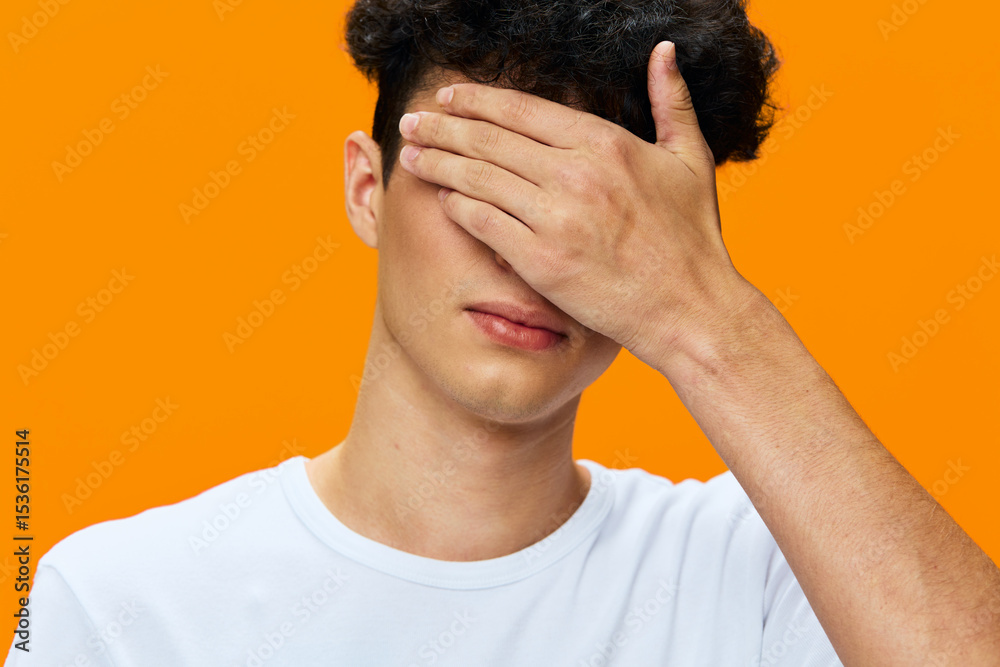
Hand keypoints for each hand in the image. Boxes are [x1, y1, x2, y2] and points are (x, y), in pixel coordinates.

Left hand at [397, 41, 754, 369]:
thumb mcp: (691, 159)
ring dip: (437, 162)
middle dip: (442, 127)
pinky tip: (440, 198)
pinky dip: (457, 206)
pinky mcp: (541, 260)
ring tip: (411, 154)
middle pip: (488, 139)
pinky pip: (484, 222)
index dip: (476, 100)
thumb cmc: (693, 238)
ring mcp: (556, 217)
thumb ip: (672, 101)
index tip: (448, 97)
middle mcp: (575, 173)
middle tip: (412, 121)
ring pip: (478, 178)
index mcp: (605, 143)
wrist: (692, 309)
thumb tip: (663, 50)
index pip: (521, 110)